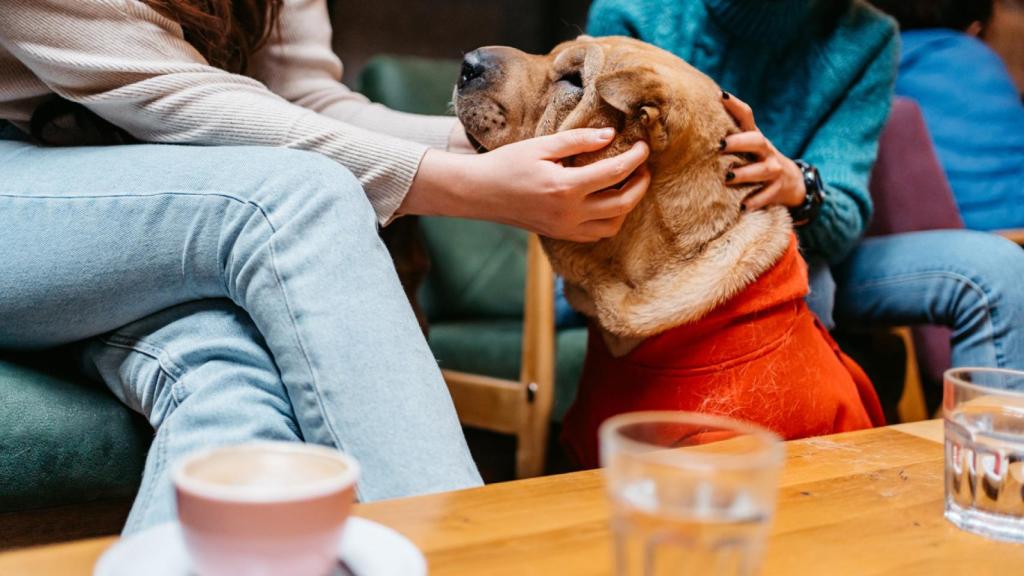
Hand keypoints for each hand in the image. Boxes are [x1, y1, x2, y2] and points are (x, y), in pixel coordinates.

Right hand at [407, 128, 650, 241]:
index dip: (636, 158)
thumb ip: (578, 141)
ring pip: (613, 224)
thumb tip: (610, 135)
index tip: (644, 146)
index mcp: (566, 187)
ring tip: (629, 184)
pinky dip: (610, 220)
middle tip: (644, 167)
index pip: (615, 173)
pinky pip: (596, 234)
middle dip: (641, 184)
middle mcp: (570, 213)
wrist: (480, 193)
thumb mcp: (541, 146)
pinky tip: (608, 201)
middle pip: (623, 203)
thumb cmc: (507, 164)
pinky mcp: (560, 235)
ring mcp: (565, 228)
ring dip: (628, 205)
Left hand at [721, 92, 805, 210]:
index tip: (720, 96)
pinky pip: (766, 196)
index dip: (735, 105)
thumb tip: (695, 118)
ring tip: (729, 176)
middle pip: (756, 141)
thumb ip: (729, 135)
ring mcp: (773, 170)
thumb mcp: (748, 146)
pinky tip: (742, 206)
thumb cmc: (757, 160)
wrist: (792, 182)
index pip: (747, 116)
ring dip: (745, 173)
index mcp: (755, 137)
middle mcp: (766, 151)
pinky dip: (755, 201)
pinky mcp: (777, 190)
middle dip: (739, 142)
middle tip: (720, 146)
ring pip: (762, 170)